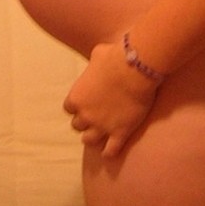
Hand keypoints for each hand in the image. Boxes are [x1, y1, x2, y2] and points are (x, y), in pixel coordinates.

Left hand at [63, 40, 159, 156]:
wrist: (135, 69)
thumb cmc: (115, 57)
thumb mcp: (98, 54)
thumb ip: (94, 63)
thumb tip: (98, 60)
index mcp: (77, 96)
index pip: (69, 108)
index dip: (78, 105)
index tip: (86, 102)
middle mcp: (86, 115)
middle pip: (78, 125)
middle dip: (85, 120)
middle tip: (94, 116)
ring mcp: (102, 126)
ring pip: (89, 140)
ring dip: (93, 137)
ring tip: (99, 135)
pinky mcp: (119, 133)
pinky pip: (110, 151)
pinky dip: (109, 152)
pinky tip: (111, 151)